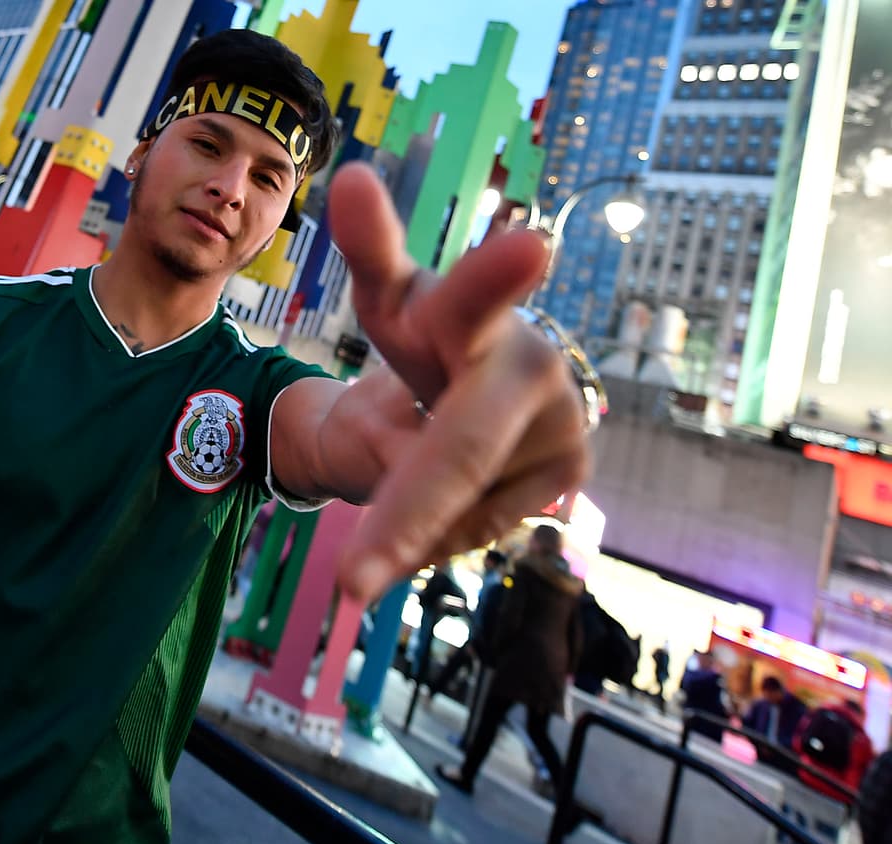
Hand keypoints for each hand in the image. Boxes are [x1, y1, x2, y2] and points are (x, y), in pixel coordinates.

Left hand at [327, 162, 590, 600]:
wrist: (473, 395)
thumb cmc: (426, 339)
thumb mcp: (386, 305)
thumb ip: (371, 250)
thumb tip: (353, 178)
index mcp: (475, 314)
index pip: (474, 296)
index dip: (493, 277)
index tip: (526, 246)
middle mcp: (534, 367)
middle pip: (458, 454)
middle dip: (403, 520)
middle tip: (351, 585)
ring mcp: (562, 426)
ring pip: (458, 508)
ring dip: (411, 514)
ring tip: (406, 467)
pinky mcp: (571, 472)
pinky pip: (480, 527)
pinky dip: (440, 528)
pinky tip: (438, 497)